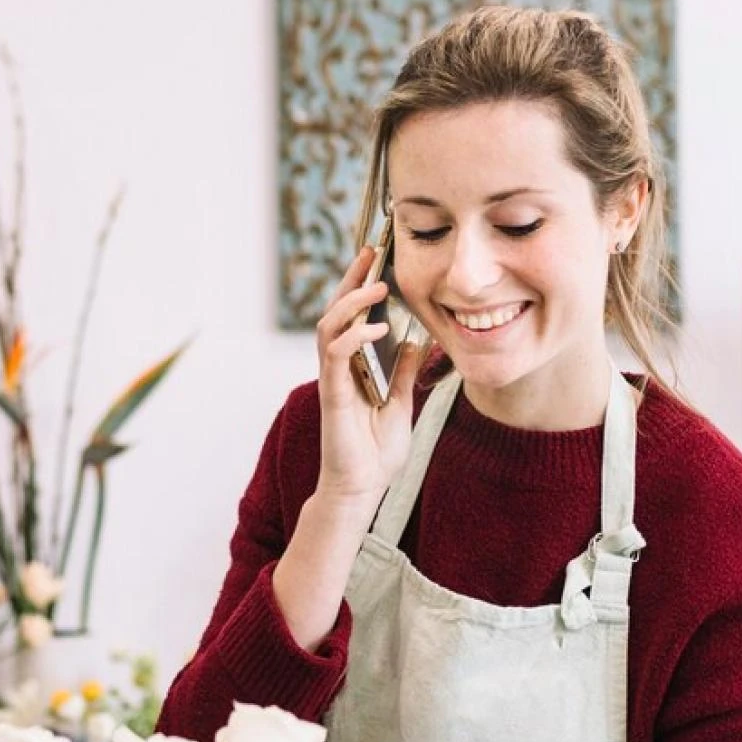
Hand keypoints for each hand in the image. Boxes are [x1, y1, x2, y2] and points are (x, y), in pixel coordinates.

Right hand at [313, 246, 424, 506]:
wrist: (362, 489)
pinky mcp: (333, 396)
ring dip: (352, 301)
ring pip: (329, 326)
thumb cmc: (375, 453)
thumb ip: (402, 373)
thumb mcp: (400, 404)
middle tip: (371, 253)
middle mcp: (337, 368)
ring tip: (377, 284)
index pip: (352, 317)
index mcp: (352, 367)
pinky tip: (376, 326)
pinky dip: (354, 336)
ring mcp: (333, 380)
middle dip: (351, 280)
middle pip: (335, 312)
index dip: (360, 287)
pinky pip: (335, 355)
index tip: (376, 260)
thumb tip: (413, 341)